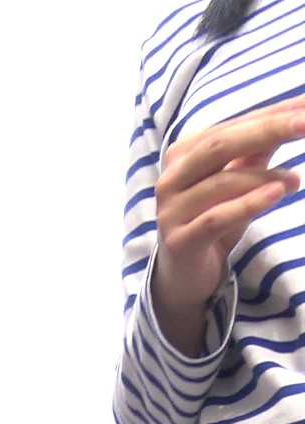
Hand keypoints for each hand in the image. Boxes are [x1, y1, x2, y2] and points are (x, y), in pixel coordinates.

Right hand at [153, 100, 304, 352]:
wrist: (182, 277)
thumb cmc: (211, 221)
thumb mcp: (236, 183)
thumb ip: (256, 153)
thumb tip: (291, 117)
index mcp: (183, 155)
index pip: (229, 127)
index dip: (268, 115)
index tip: (304, 106)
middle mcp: (171, 179)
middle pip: (220, 145)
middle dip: (266, 130)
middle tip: (304, 123)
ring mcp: (172, 211)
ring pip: (221, 184)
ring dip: (264, 177)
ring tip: (296, 179)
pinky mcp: (180, 242)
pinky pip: (216, 219)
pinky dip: (248, 205)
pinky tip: (276, 194)